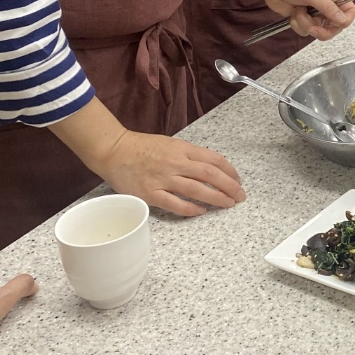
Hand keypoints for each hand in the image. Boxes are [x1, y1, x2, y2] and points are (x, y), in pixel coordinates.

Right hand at [94, 131, 245, 217]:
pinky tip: (201, 211)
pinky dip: (191, 209)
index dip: (230, 171)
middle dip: (229, 186)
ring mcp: (163, 179)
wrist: (114, 151)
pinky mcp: (151, 194)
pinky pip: (175, 204)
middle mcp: (176, 163)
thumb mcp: (171, 144)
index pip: (214, 159)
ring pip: (197, 189)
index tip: (238, 180)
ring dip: (216, 198)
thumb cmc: (142, 147)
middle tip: (240, 196)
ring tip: (228, 204)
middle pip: (210, 175)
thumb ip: (189, 155)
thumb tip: (210, 167)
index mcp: (183, 149)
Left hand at [244, 0, 354, 41]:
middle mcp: (326, 5)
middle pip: (335, 26)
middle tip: (312, 29)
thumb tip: (344, 20)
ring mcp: (314, 13)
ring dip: (305, 24)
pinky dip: (298, 25)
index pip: (349, 11)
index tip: (335, 25)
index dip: (345, 20)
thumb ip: (328, 8)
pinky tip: (293, 14)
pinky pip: (305, 30)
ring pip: (319, 30)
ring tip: (298, 11)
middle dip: (322, 30)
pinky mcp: (303, 19)